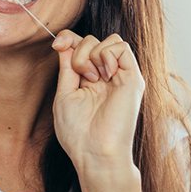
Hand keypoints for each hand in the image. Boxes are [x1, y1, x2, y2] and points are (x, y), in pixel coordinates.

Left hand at [51, 30, 144, 176]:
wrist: (95, 153)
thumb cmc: (78, 132)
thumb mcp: (65, 93)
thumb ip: (67, 66)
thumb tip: (65, 42)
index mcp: (90, 79)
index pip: (82, 45)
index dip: (69, 38)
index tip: (57, 45)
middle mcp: (107, 75)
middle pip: (93, 39)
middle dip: (79, 50)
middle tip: (81, 76)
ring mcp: (121, 75)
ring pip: (110, 39)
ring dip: (93, 53)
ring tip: (92, 78)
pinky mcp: (133, 78)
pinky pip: (121, 47)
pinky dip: (107, 54)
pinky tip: (104, 74)